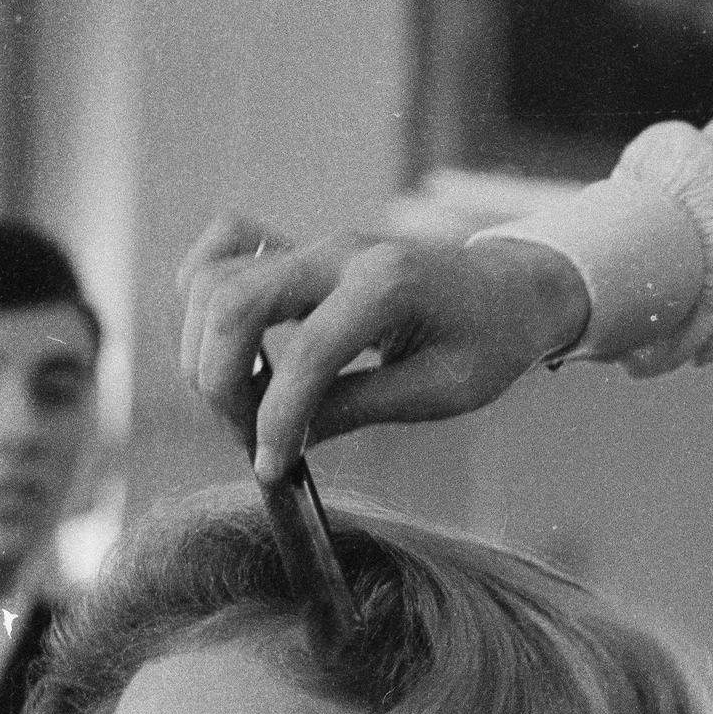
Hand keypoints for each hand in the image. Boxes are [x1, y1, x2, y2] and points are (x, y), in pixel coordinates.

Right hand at [177, 213, 590, 478]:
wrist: (510, 289)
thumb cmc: (488, 341)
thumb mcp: (442, 391)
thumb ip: (359, 407)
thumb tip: (283, 443)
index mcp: (389, 284)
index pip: (306, 354)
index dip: (277, 421)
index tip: (271, 468)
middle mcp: (340, 253)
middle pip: (233, 303)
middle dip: (220, 383)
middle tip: (248, 438)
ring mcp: (314, 245)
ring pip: (212, 279)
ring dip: (204, 351)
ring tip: (242, 405)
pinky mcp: (300, 251)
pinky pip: (223, 250)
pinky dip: (202, 294)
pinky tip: (225, 342)